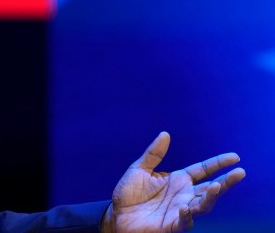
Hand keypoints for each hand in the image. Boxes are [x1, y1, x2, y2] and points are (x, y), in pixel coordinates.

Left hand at [102, 131, 244, 232]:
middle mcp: (184, 195)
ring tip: (217, 186)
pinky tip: (187, 206)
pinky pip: (185, 220)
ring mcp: (180, 210)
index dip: (218, 164)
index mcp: (178, 180)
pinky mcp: (172, 224)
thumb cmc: (128, 194)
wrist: (117, 214)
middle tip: (240, 173)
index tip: (234, 157)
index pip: (203, 170)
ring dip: (211, 197)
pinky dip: (188, 214)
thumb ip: (153, 154)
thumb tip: (165, 134)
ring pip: (203, 205)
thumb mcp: (139, 169)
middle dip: (226, 182)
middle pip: (211, 188)